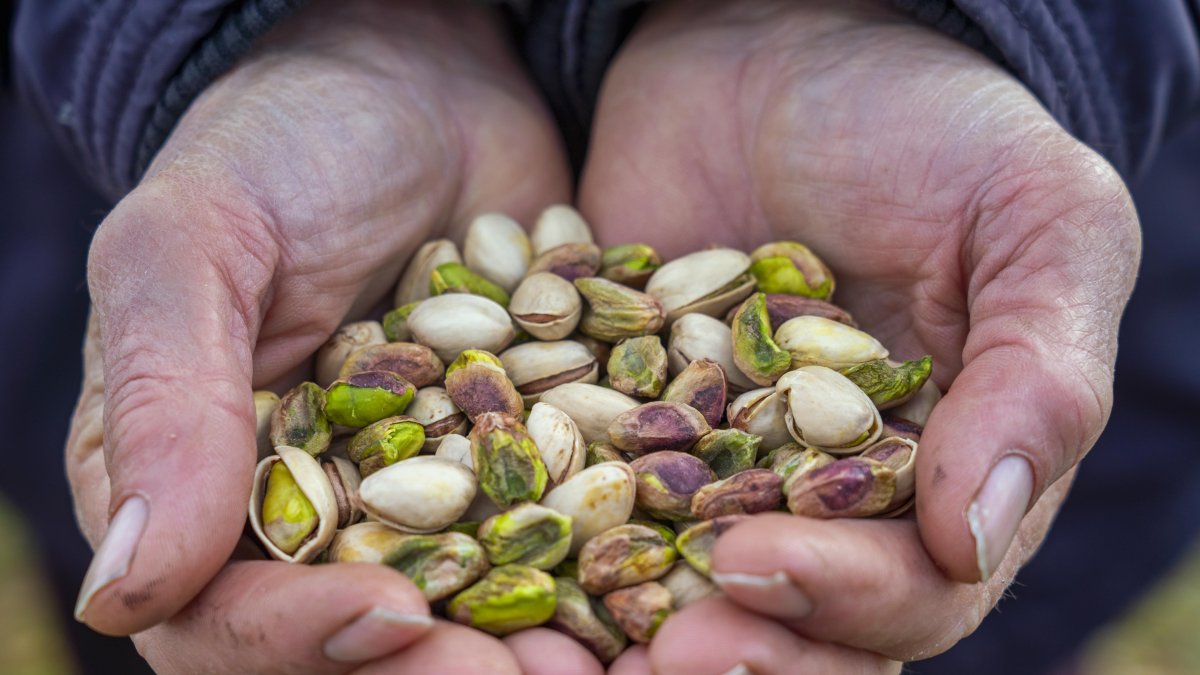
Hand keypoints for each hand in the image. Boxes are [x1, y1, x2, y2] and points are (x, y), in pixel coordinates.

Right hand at [65, 1, 603, 671]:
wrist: (415, 85)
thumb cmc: (281, 145)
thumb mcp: (197, 246)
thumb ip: (165, 407)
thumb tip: (123, 593)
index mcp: (201, 487)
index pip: (222, 613)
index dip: (296, 637)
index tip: (389, 618)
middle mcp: (313, 514)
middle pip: (355, 636)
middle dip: (436, 666)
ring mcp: (423, 495)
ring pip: (463, 606)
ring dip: (527, 640)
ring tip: (600, 658)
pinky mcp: (517, 459)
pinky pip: (552, 531)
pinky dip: (601, 564)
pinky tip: (657, 580)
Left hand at [581, 0, 1138, 669]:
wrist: (780, 45)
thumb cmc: (933, 127)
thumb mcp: (1033, 221)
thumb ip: (1039, 375)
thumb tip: (976, 538)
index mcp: (937, 478)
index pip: (910, 587)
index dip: (846, 602)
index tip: (759, 567)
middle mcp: (819, 495)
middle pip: (787, 615)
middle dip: (731, 643)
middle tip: (659, 653)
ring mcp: (708, 460)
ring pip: (674, 578)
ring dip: (628, 616)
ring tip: (568, 634)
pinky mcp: (613, 414)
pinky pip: (572, 484)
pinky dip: (535, 521)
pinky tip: (481, 542)